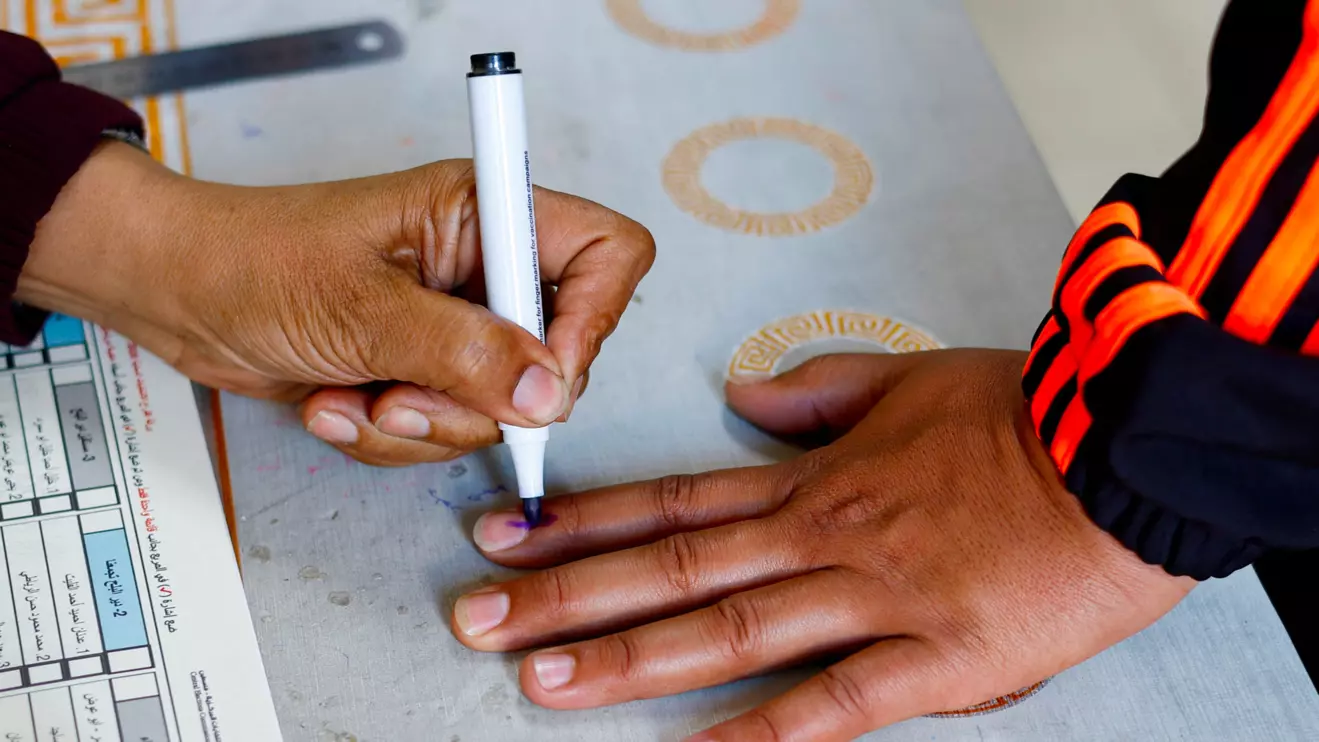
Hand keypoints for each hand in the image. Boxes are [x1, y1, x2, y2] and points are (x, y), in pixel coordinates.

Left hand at [22, 142, 652, 463]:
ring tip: (353, 396)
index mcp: (485, 215)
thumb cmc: (253, 261)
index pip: (607, 253)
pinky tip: (335, 403)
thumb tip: (549, 392)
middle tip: (408, 396)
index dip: (596, 317)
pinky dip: (389, 435)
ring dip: (422, 422)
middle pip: (556, 354)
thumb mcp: (362, 307)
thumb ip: (464, 351)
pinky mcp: (427, 370)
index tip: (544, 375)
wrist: (178, 296)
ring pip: (499, 409)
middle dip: (480, 398)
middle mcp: (484, 269)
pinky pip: (448, 429)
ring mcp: (458, 325)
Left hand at [450, 350, 1193, 739]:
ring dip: (626, 658)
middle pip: (670, 566)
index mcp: (813, 478)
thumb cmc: (1023, 415)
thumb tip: (743, 400)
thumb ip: (815, 393)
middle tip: (475, 616)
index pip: (673, 496)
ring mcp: (870, 598)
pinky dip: (760, 736)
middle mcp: (820, 536)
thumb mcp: (906, 378)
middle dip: (564, 594)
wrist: (1125, 450)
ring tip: (539, 681)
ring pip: (726, 630)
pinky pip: (831, 705)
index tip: (509, 530)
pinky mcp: (932, 658)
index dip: (583, 518)